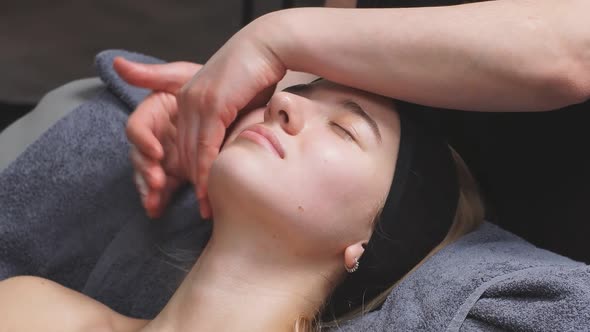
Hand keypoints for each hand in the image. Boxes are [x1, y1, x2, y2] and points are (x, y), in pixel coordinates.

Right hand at [114, 57, 204, 217]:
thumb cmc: (213, 84)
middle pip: (141, 157)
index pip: (137, 129)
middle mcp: (156, 136)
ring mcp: (166, 156)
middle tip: (158, 184)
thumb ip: (153, 75)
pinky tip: (157, 209)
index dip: (143, 142)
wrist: (241, 100)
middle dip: (146, 173)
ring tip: (154, 203)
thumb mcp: (184, 77)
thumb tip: (118, 64)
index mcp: (153, 114)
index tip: (156, 152)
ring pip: (150, 175)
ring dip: (149, 190)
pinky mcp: (178, 171)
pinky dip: (160, 198)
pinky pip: (166, 187)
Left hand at [176, 15, 286, 214]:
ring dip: (199, 183)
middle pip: (183, 151)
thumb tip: (235, 148)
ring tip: (207, 208)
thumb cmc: (259, 75)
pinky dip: (206, 170)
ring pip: (191, 152)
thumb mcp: (237, 101)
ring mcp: (196, 101)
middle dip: (192, 184)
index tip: (201, 196)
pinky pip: (205, 145)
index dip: (191, 172)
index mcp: (187, 99)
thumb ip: (228, 125)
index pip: (185, 143)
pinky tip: (210, 188)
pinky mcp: (211, 104)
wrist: (270, 47)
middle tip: (203, 210)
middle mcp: (186, 100)